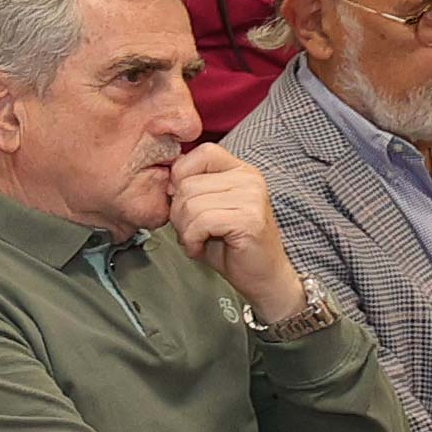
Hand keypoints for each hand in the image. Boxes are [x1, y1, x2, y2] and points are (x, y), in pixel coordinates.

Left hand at [164, 146, 306, 322]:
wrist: (263, 278)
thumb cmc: (232, 247)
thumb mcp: (208, 209)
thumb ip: (192, 189)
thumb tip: (167, 180)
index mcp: (240, 170)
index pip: (201, 153)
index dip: (181, 177)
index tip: (182, 203)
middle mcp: (249, 178)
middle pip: (188, 183)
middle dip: (178, 213)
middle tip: (191, 232)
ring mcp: (252, 197)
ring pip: (190, 204)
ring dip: (185, 230)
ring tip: (198, 240)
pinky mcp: (249, 219)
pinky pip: (201, 222)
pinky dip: (192, 240)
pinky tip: (201, 248)